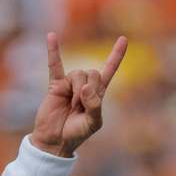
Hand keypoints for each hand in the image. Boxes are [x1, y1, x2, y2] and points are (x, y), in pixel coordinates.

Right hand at [30, 32, 127, 157]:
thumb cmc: (77, 133)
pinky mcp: (56, 85)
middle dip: (89, 88)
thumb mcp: (93, 123)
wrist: (56, 139)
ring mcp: (70, 84)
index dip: (116, 56)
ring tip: (72, 105)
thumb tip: (85, 87)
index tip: (124, 39)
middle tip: (81, 106)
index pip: (109, 71)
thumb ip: (94, 106)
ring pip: (78, 74)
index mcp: (98, 94)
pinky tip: (52, 36)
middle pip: (92, 72)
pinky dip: (53, 50)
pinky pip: (55, 65)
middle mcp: (85, 86)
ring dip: (76, 90)